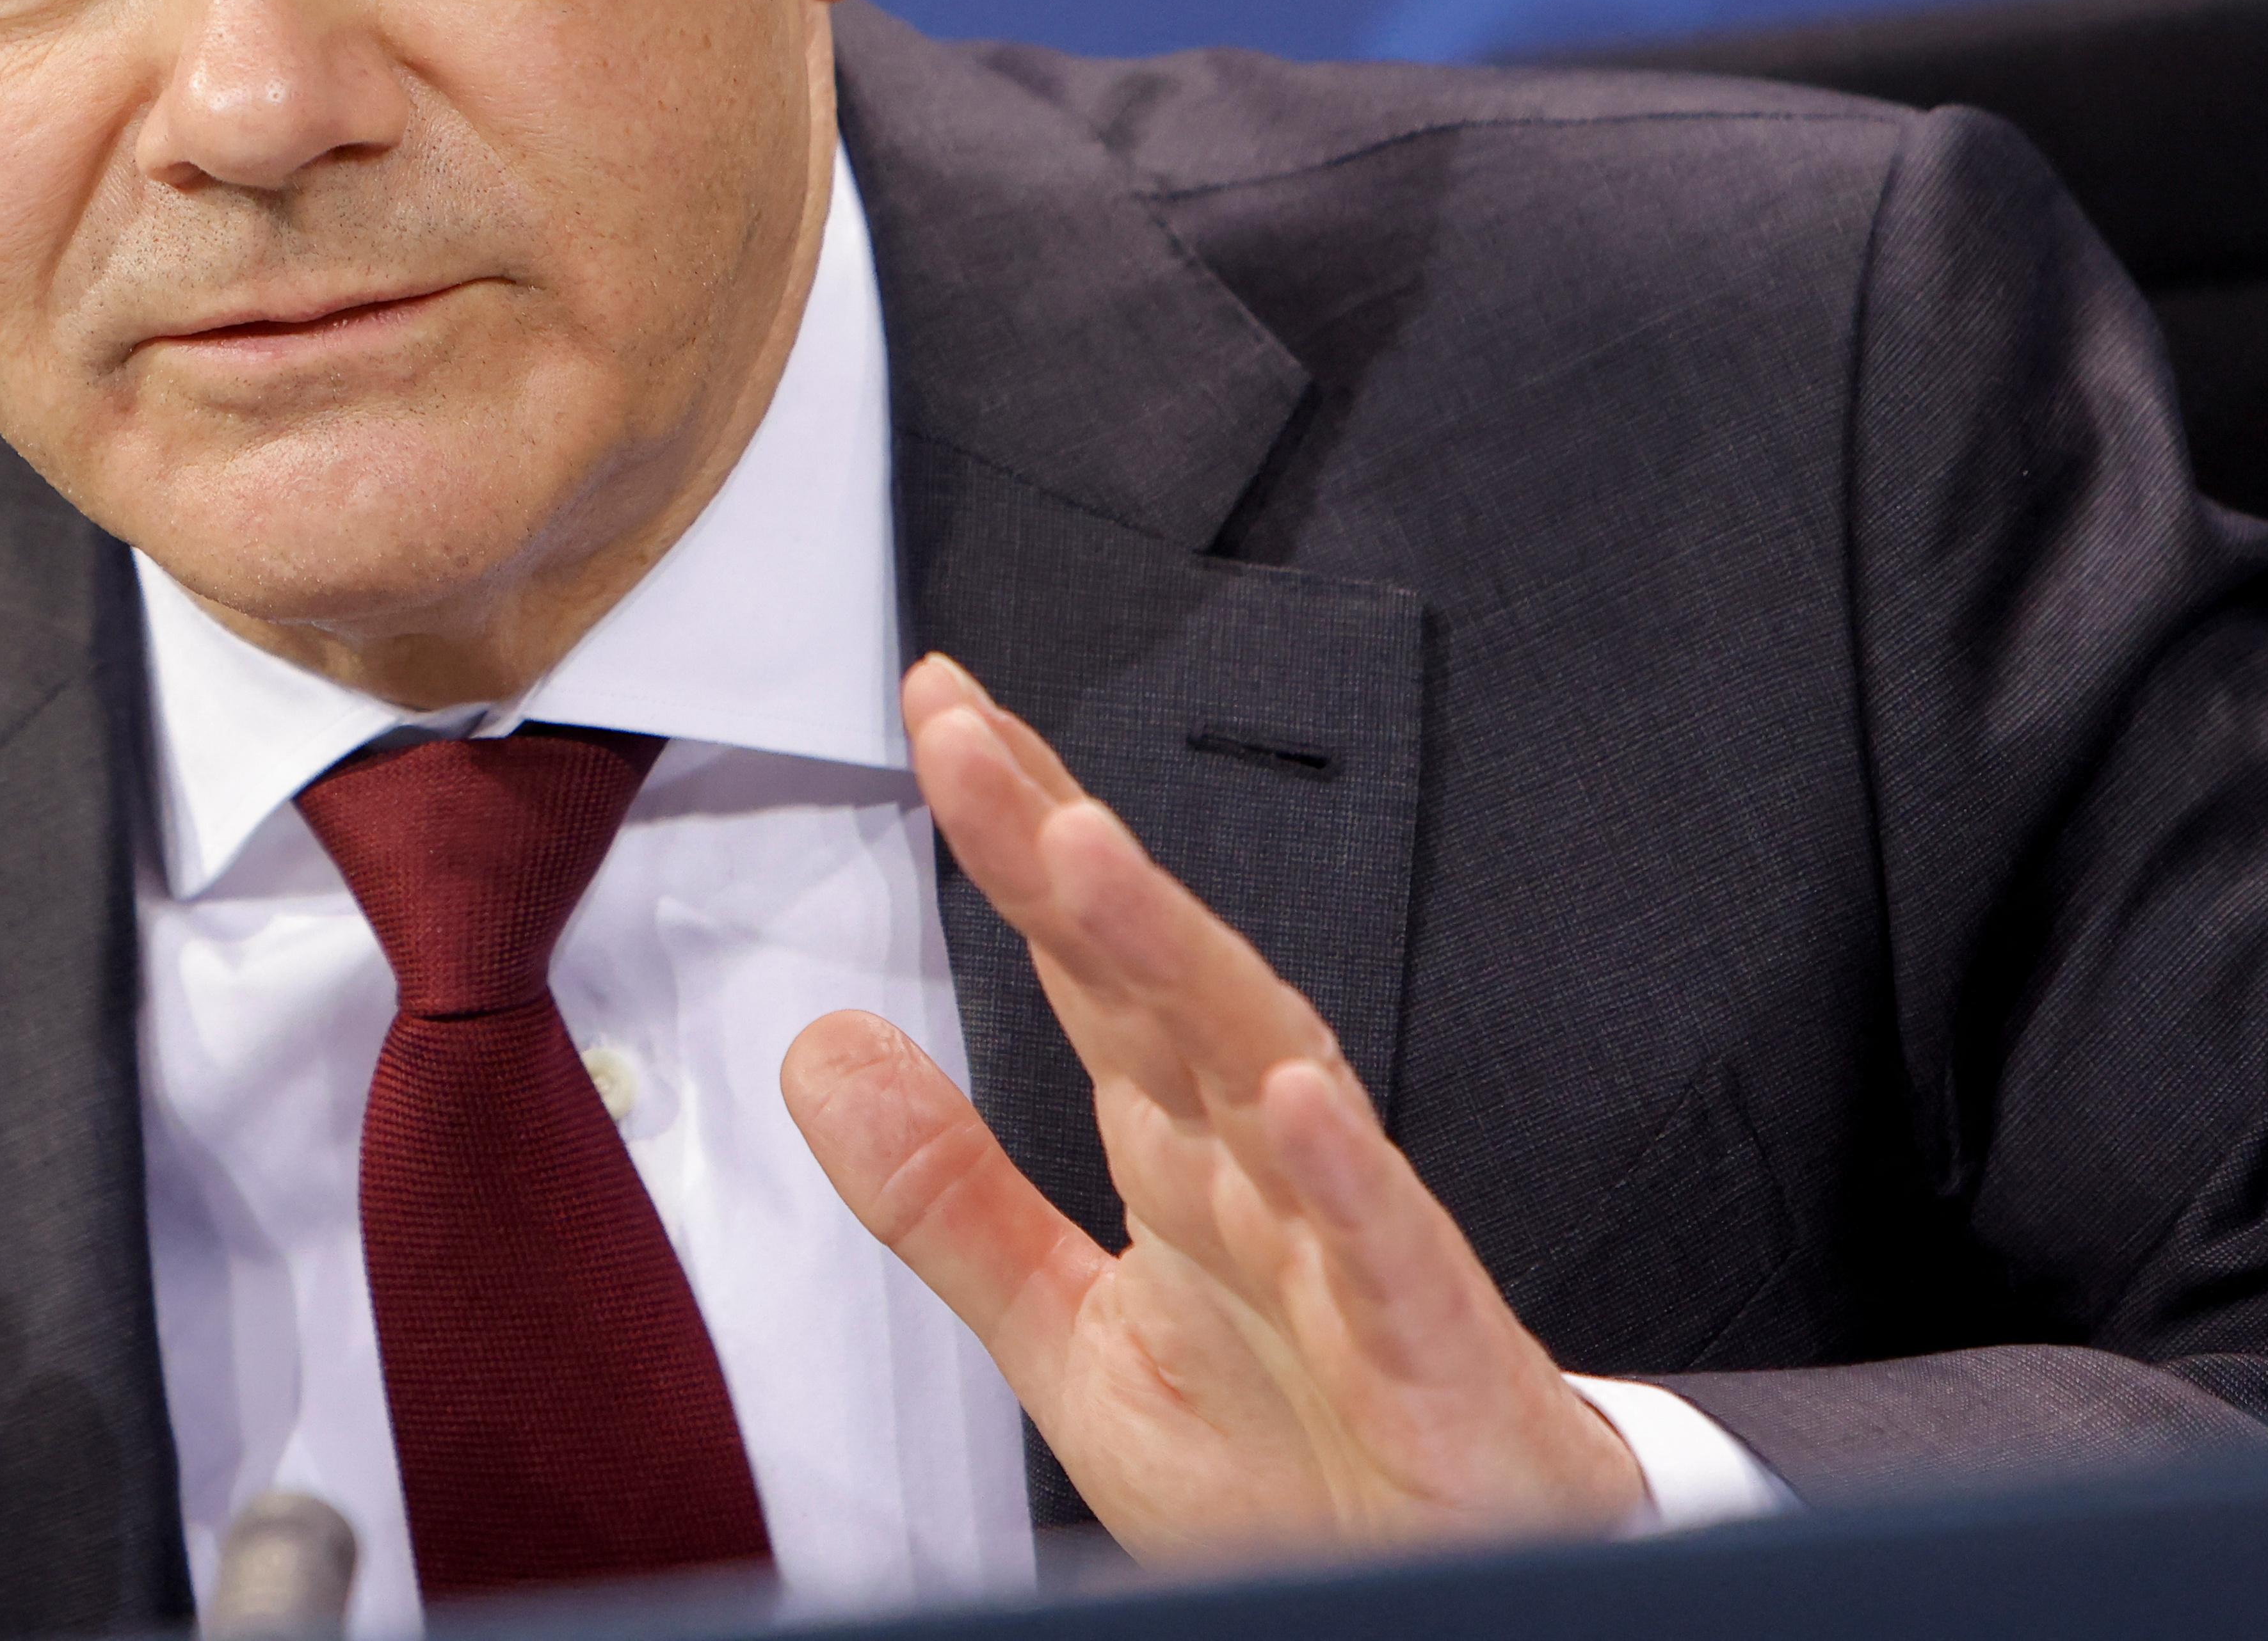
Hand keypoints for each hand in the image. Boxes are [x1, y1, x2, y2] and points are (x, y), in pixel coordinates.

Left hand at [781, 655, 1637, 1561]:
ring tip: (1083, 851)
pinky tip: (1287, 1098)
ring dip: (1180, 957)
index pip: (1091, 961)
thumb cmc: (1297, 1468)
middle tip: (968, 740)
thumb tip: (821, 1049)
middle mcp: (1269, 1167)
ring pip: (1268, 1070)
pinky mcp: (1433, 1356)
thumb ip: (946, 1196)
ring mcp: (1356, 1248)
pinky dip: (1346, 1177)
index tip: (941, 714)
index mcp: (1188, 1151)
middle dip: (1070, 850)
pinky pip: (1390, 1251)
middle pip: (1165, 977)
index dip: (1019, 835)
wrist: (1445, 1600)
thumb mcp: (1070, 1335)